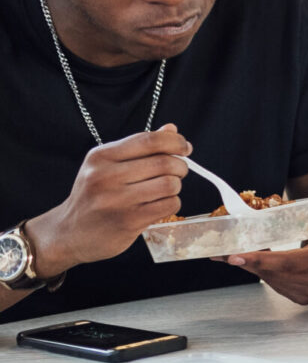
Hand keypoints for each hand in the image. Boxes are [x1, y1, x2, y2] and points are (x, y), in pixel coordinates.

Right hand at [26, 126, 191, 277]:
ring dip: (175, 186)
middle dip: (180, 166)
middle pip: (165, 163)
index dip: (175, 141)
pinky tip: (159, 205)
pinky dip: (172, 203)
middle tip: (176, 172)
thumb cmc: (93, 196)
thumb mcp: (107, 166)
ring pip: (170, 184)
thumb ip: (139, 147)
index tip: (185, 148)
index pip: (149, 140)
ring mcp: (116, 200)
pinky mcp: (128, 221)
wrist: (68, 233)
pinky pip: (169, 205)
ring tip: (164, 190)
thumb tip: (172, 129)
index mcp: (101, 157)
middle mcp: (106, 176)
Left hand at [226, 204, 307, 305]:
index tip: (237, 256)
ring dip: (253, 268)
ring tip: (235, 254)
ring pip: (274, 281)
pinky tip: (254, 263)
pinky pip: (277, 286)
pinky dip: (263, 274)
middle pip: (278, 273)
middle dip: (249, 263)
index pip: (292, 262)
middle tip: (223, 252)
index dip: (262, 261)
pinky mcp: (306, 298)